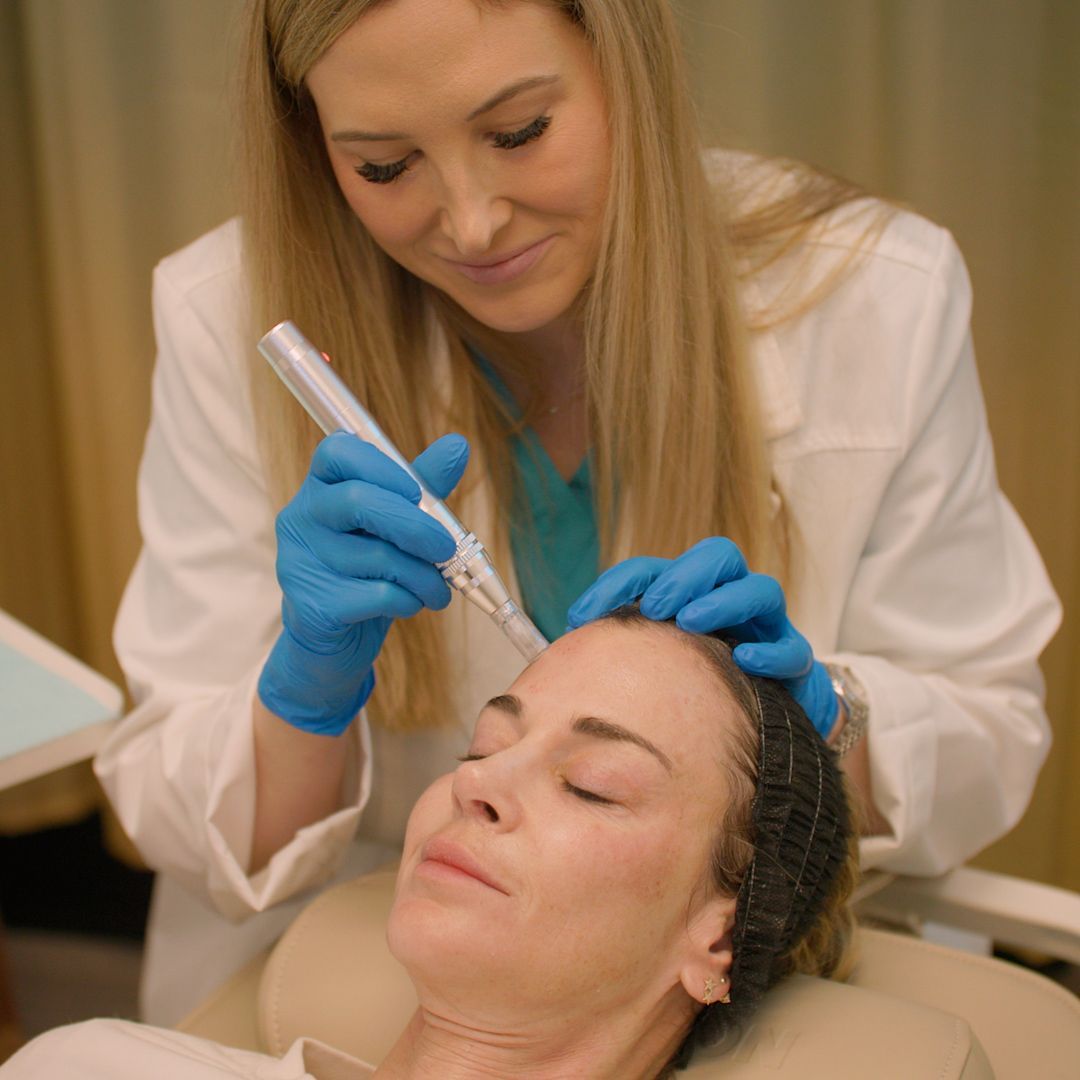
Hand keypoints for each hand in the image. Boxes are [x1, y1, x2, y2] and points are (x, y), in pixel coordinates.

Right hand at [258, 431, 468, 734]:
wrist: (333, 645)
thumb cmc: (366, 575)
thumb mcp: (396, 528)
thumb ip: (423, 487)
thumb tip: (457, 445)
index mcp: (320, 488)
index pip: (337, 452)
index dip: (383, 467)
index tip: (416, 492)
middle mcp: (300, 518)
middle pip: (358, 502)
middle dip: (417, 526)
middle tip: (448, 548)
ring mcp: (299, 562)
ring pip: (378, 556)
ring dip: (424, 575)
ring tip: (438, 589)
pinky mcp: (311, 605)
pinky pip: (377, 594)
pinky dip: (408, 600)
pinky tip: (411, 604)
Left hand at [566, 537, 837, 737]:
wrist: (764, 737)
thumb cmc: (697, 696)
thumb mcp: (651, 672)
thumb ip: (617, 660)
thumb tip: (554, 663)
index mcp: (690, 599)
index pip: (653, 571)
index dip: (618, 583)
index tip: (583, 616)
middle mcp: (731, 604)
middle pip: (719, 557)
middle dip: (685, 575)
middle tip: (656, 606)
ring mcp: (767, 630)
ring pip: (761, 590)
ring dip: (725, 600)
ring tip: (693, 620)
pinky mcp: (796, 667)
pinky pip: (793, 650)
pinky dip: (771, 651)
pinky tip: (745, 659)